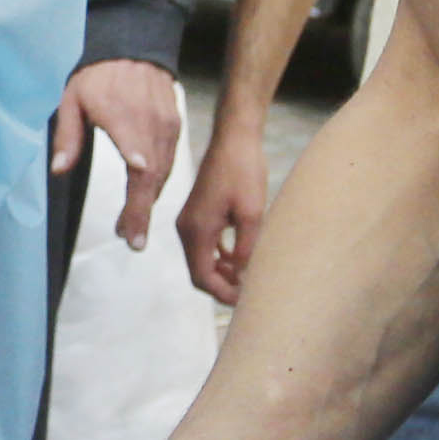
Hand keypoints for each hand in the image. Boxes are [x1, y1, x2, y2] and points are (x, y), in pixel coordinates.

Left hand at [52, 58, 186, 247]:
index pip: (137, 158)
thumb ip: (68, 136)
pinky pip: (169, 161)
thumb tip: (58, 169)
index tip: (134, 217)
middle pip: (152, 176)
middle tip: (132, 241)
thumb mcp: (72, 99)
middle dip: (142, 211)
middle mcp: (151, 124)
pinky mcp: (174, 126)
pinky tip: (144, 197)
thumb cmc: (98, 75)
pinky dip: (157, 182)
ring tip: (132, 227)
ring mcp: (167, 126)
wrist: (134, 47)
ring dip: (149, 201)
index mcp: (124, 117)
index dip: (138, 189)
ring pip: (163, 172)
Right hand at [173, 109, 273, 304]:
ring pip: (201, 260)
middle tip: (247, 294)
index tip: (244, 300)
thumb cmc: (244, 171)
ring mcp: (190, 221)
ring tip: (246, 279)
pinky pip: (204, 245)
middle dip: (221, 286)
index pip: (201, 276)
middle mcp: (186, 228)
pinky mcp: (198, 214)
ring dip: (221, 272)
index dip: (222, 293)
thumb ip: (245, 249)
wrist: (235, 138)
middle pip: (198, 272)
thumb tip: (242, 277)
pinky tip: (239, 259)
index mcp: (196, 230)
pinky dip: (218, 257)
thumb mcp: (252, 214)